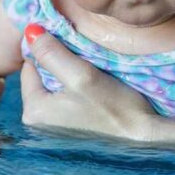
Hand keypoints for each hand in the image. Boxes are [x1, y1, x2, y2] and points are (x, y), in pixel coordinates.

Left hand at [20, 26, 156, 140]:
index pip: (31, 66)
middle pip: (43, 78)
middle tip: (87, 62)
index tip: (72, 46)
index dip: (50, 50)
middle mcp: (36, 124)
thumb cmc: (116, 110)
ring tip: (94, 77)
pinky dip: (78, 93)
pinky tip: (96, 94)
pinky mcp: (69, 134)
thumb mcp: (83, 75)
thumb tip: (29, 31)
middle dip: (61, 65)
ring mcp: (52, 131)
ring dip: (71, 79)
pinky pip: (66, 103)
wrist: (145, 142)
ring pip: (56, 89)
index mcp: (33, 111)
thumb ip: (53, 53)